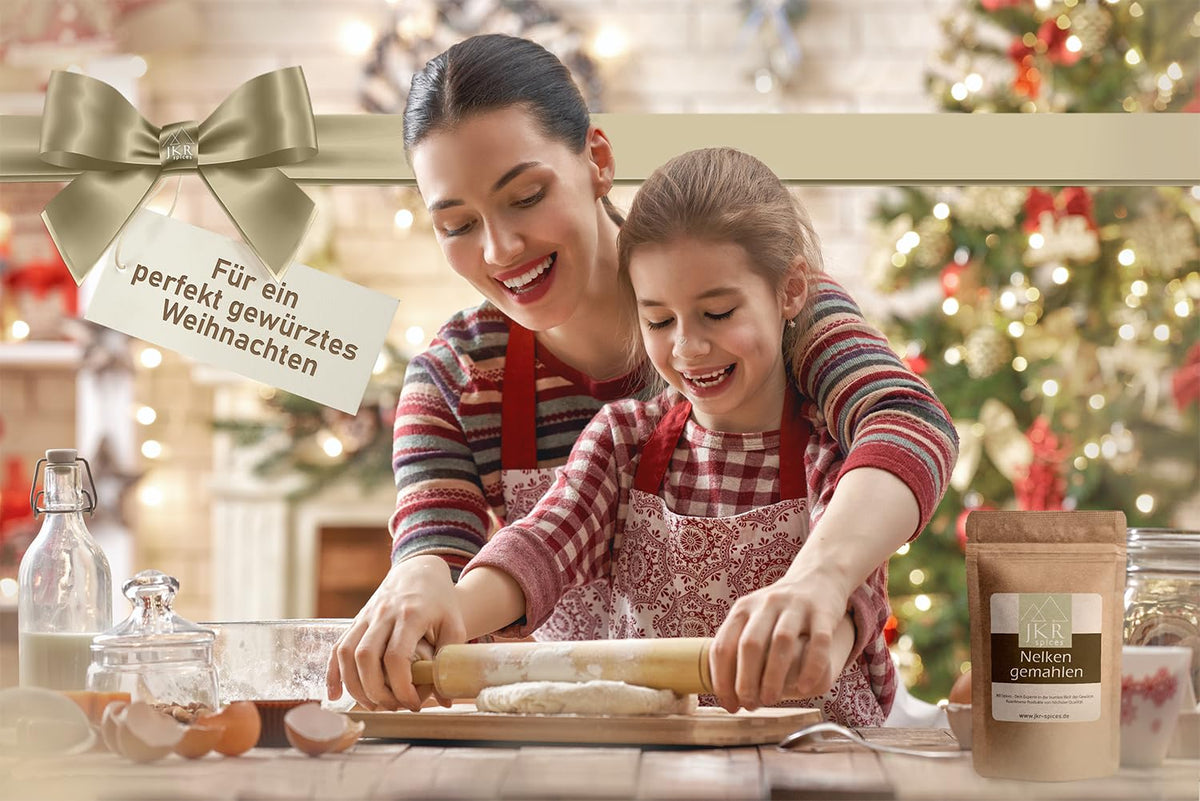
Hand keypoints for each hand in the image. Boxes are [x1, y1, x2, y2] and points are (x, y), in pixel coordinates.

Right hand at [325, 555, 466, 711]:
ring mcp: (367, 616)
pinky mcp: (356, 620)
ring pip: (347, 653)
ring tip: (373, 705)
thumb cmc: (440, 600)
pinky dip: (333, 672)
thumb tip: (447, 700)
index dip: (401, 686)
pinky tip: (336, 694)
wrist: (419, 570)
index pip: (396, 656)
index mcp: (411, 615)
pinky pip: (338, 646)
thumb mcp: (455, 624)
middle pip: (366, 657)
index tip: (413, 703)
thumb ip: (451, 658)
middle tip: (393, 706)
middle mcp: (384, 614)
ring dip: (354, 685)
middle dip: (375, 691)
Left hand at [709, 571, 849, 711]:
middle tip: (750, 704)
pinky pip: (818, 642)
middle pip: (750, 645)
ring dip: (774, 676)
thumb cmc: (779, 612)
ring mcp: (795, 606)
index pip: (724, 646)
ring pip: (782, 642)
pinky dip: (811, 667)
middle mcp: (767, 604)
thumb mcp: (752, 619)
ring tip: (770, 700)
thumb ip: (739, 649)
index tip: (729, 704)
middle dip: (746, 680)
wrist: (818, 578)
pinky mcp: (823, 612)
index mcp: (744, 608)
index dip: (723, 680)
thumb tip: (728, 695)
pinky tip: (804, 688)